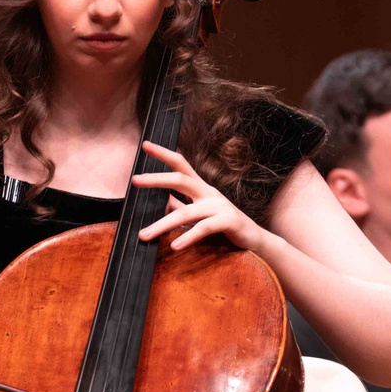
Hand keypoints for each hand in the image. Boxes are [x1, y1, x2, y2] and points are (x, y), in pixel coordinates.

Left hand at [134, 142, 266, 253]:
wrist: (255, 240)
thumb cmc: (224, 226)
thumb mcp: (199, 214)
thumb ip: (181, 206)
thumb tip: (161, 200)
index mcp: (201, 188)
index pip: (181, 165)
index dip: (163, 154)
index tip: (145, 145)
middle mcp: (209, 192)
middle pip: (181, 179)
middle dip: (156, 179)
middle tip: (134, 180)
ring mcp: (219, 206)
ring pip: (186, 212)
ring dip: (162, 224)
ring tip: (143, 235)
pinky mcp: (228, 221)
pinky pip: (204, 228)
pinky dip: (188, 237)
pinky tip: (174, 246)